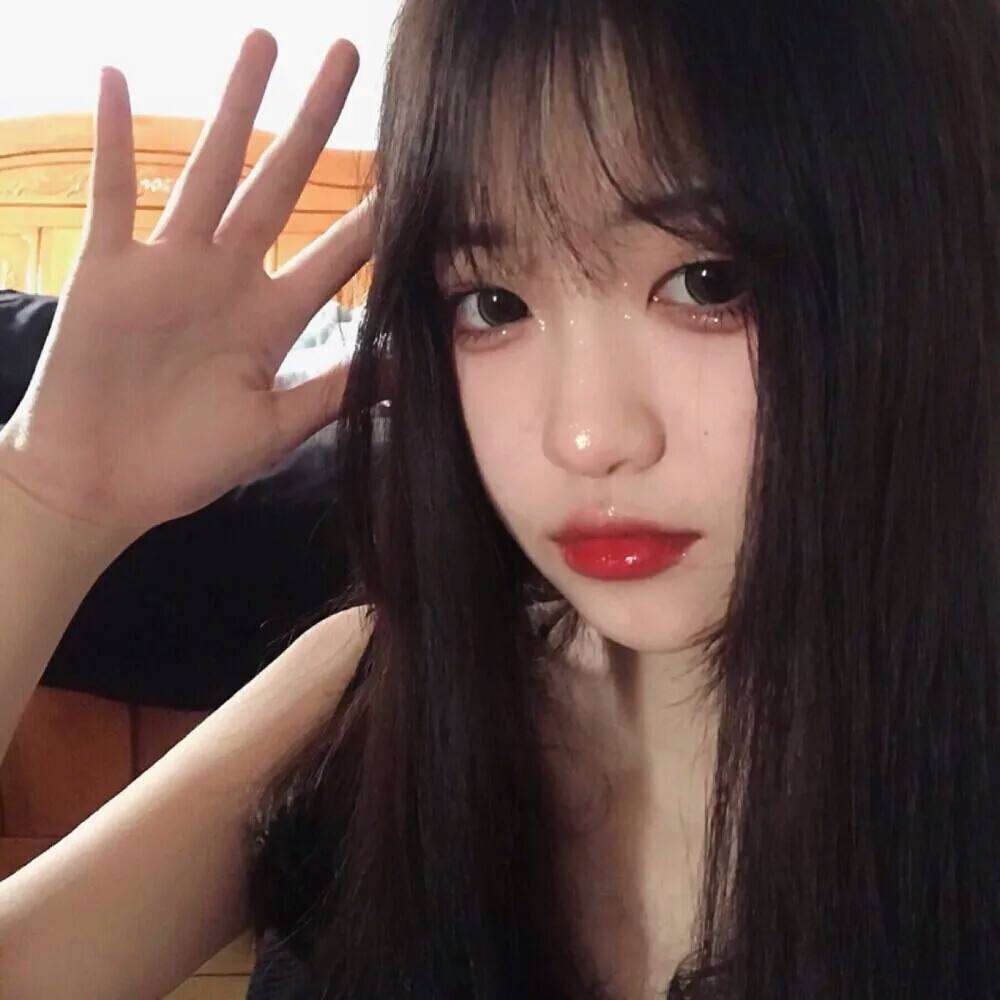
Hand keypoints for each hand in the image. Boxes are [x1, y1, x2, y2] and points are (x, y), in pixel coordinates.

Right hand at [0, 29, 373, 540]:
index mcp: (272, 318)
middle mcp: (228, 279)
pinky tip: (119, 80)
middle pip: (281, 186)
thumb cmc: (188, 462)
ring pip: (208, 171)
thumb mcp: (275, 426)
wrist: (103, 483)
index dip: (375, 212)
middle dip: (315, 123)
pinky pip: (111, 194)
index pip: (336, 253)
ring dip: (235, 108)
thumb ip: (337, 388)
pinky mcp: (108, 270)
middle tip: (349, 57)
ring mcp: (169, 267)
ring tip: (264, 43)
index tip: (415, 167)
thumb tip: (409, 365)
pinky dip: (112, 141)